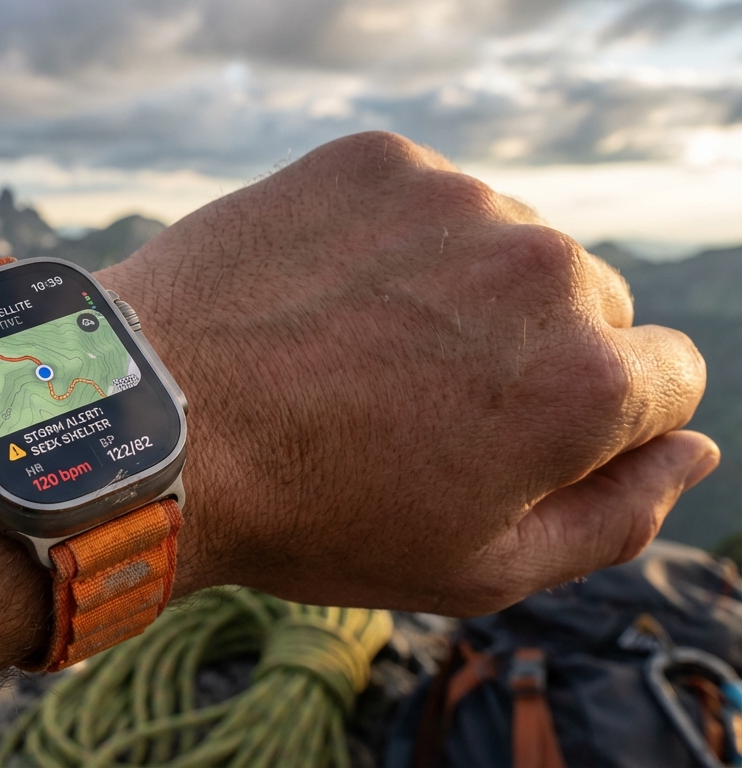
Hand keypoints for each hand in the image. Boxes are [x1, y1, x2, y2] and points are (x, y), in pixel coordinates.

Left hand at [98, 131, 716, 615]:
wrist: (156, 426)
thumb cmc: (312, 514)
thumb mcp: (478, 568)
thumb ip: (615, 515)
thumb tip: (694, 450)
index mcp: (589, 382)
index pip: (666, 377)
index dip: (595, 421)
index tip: (508, 435)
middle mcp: (544, 270)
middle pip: (588, 304)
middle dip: (529, 351)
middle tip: (415, 401)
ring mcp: (457, 201)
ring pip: (505, 244)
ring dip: (459, 289)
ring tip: (357, 350)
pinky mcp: (377, 161)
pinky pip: (424, 201)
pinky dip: (391, 242)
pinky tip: (322, 297)